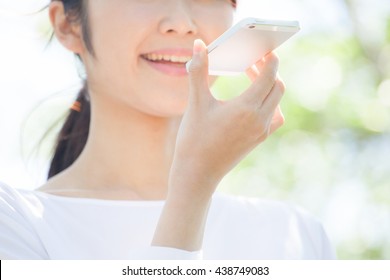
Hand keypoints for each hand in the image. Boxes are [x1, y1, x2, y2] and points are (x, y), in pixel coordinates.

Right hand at [152, 39, 284, 250]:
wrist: (197, 174)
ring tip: (252, 78)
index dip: (269, 59)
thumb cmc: (194, 139)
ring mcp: (261, 131)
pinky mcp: (258, 139)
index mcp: (247, 108)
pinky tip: (254, 102)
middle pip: (277, 86)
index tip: (263, 49)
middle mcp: (260, 120)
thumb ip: (198, 71)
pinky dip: (270, 103)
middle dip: (269, 70)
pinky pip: (274, 116)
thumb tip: (199, 45)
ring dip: (270, 86)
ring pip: (277, 101)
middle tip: (252, 61)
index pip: (270, 75)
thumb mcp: (196, 103)